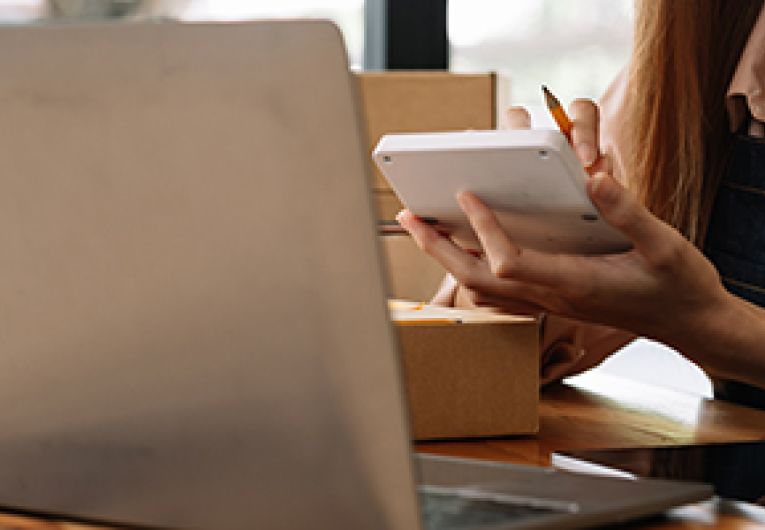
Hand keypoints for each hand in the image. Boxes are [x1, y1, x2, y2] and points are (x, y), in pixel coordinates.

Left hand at [398, 170, 729, 345]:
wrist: (687, 322)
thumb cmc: (677, 285)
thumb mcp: (664, 244)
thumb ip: (628, 212)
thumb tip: (593, 177)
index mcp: (575, 282)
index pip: (511, 261)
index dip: (484, 229)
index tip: (467, 194)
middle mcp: (552, 296)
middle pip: (479, 279)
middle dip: (439, 249)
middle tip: (410, 216)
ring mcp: (548, 301)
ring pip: (482, 287)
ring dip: (448, 258)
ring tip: (424, 227)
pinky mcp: (550, 298)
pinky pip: (497, 288)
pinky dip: (470, 265)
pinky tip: (464, 244)